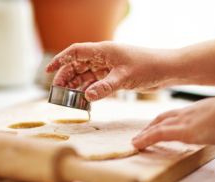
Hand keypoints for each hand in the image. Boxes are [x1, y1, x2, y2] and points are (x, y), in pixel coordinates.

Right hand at [45, 42, 177, 100]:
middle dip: (66, 76)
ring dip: (76, 84)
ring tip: (68, 96)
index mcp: (104, 50)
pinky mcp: (115, 77)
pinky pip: (96, 83)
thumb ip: (105, 87)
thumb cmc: (148, 66)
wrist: (166, 70)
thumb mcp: (125, 77)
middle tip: (58, 90)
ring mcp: (109, 67)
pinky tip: (84, 99)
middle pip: (78, 65)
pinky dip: (89, 90)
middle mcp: (104, 57)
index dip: (60, 60)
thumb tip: (87, 96)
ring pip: (86, 75)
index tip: (48, 69)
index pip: (76, 52)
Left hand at [132, 95, 214, 148]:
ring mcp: (184, 121)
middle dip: (152, 125)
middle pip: (164, 117)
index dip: (167, 119)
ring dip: (145, 133)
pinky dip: (146, 139)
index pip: (178, 113)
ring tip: (136, 141)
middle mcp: (188, 113)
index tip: (160, 124)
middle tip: (143, 133)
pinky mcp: (181, 131)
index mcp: (199, 109)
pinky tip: (137, 144)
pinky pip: (158, 134)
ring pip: (158, 125)